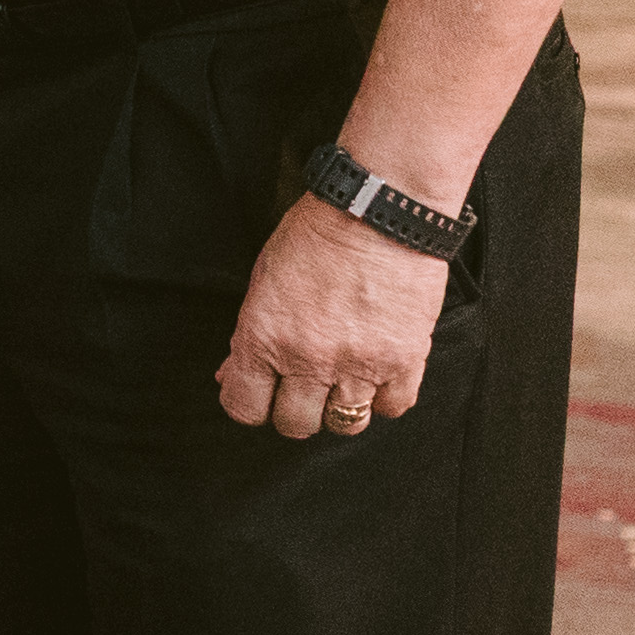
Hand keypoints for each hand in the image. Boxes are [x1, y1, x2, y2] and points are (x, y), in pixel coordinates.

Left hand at [215, 194, 451, 440]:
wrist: (377, 209)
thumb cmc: (315, 236)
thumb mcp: (263, 281)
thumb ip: (246, 337)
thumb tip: (229, 375)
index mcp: (263, 338)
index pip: (244, 408)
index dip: (252, 403)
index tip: (263, 392)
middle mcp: (309, 359)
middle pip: (295, 424)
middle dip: (295, 409)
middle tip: (305, 386)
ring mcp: (359, 363)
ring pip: (345, 424)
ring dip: (341, 407)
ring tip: (344, 380)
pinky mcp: (405, 359)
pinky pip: (393, 407)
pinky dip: (385, 397)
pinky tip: (378, 373)